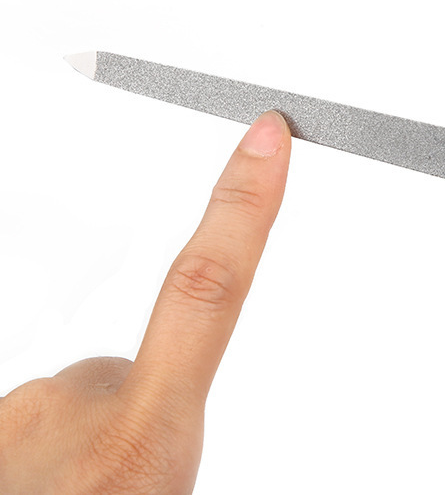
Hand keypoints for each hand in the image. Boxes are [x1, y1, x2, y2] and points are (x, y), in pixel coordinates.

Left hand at [0, 111, 290, 493]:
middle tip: (102, 493)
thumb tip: (145, 423)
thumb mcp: (160, 489)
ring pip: (53, 410)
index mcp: (142, 449)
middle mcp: (68, 422)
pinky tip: (23, 488)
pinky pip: (10, 427)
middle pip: (114, 378)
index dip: (242, 207)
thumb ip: (155, 446)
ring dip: (57, 456)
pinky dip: (17, 460)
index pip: (208, 291)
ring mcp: (13, 421)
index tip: (265, 138)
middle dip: (118, 421)